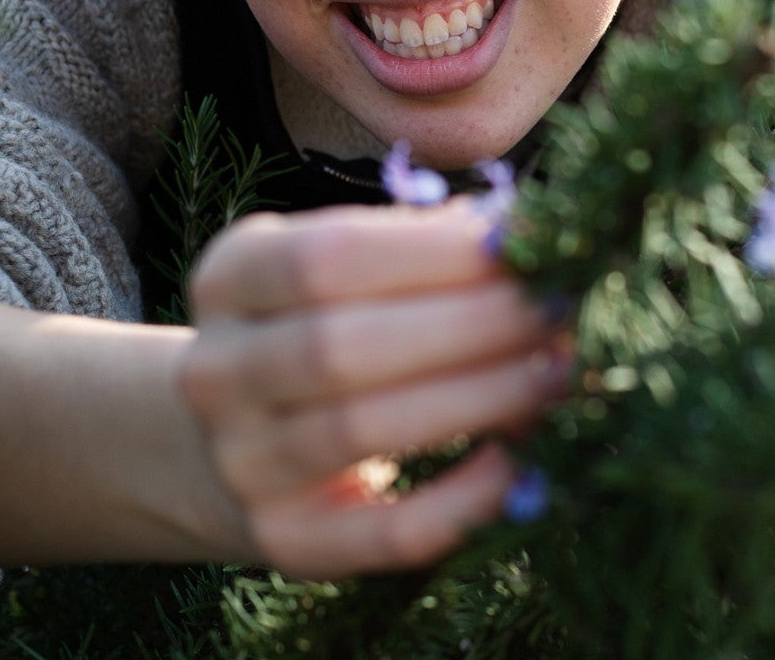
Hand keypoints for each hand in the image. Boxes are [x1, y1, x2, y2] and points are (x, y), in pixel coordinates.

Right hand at [178, 200, 564, 577]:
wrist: (224, 441)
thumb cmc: (316, 324)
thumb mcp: (335, 267)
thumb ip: (417, 244)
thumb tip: (516, 233)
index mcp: (229, 278)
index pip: (324, 256)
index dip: (431, 250)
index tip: (522, 242)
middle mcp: (218, 371)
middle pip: (341, 346)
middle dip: (468, 323)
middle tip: (555, 306)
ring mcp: (242, 463)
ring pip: (362, 431)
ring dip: (477, 397)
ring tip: (556, 369)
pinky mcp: (286, 541)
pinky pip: (382, 534)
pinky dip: (459, 501)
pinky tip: (518, 465)